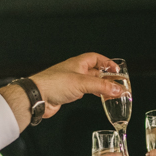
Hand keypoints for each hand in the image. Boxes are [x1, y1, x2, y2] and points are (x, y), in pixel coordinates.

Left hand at [0, 53, 122, 130]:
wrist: (38, 97)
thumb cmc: (53, 84)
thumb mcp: (82, 83)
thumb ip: (101, 86)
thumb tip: (117, 88)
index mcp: (78, 63)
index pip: (96, 58)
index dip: (107, 62)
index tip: (116, 70)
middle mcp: (75, 71)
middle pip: (95, 71)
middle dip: (106, 77)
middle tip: (117, 84)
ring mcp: (72, 82)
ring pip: (91, 82)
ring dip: (101, 87)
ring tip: (112, 93)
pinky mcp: (68, 93)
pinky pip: (85, 91)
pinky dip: (93, 93)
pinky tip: (98, 97)